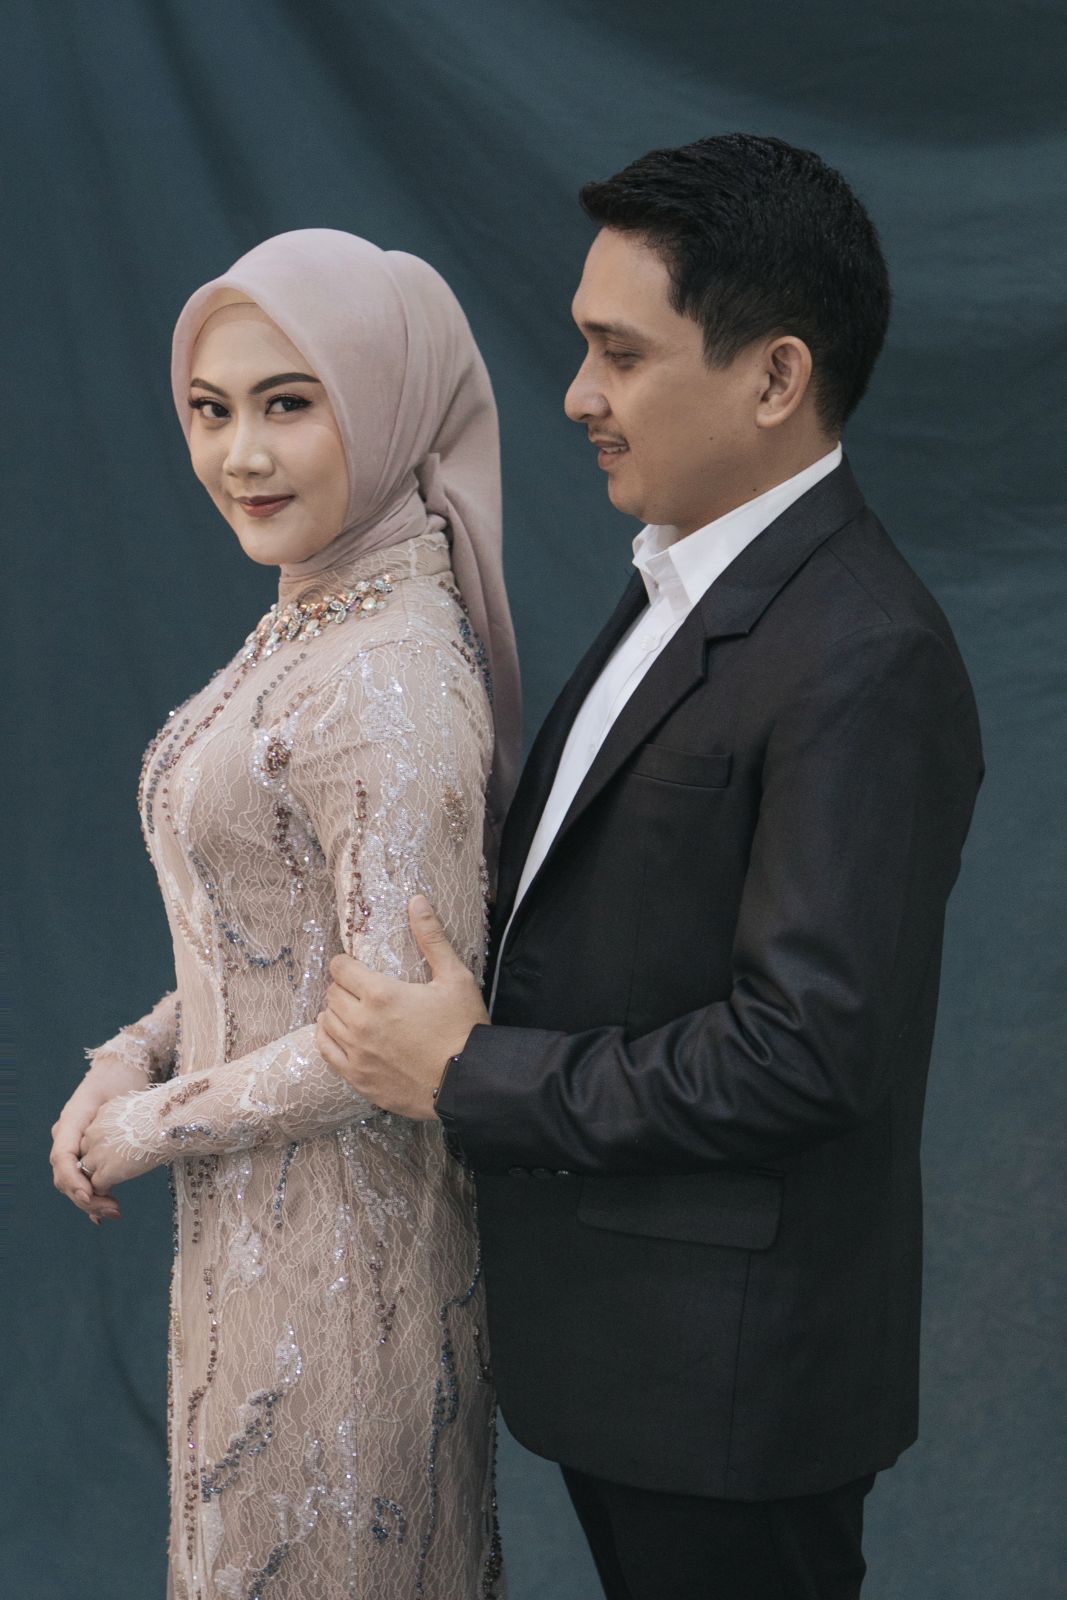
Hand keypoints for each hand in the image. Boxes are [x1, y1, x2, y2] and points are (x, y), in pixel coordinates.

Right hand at [50, 1053, 144, 1222]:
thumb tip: (107, 1153)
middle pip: (65, 1175)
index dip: (73, 1179)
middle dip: (86, 1197)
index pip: (62, 1157)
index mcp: (71, 1121)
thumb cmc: (123, 1078)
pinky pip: (83, 1177)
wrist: (124, 1068)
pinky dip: (92, 1195)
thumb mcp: (118, 1098)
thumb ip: (109, 1125)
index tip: (90, 1195)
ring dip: (91, 1200)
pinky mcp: (86, 1151)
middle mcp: (67, 1135)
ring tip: (114, 1211)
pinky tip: (102, 1214)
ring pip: (72, 1180)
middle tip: (113, 1210)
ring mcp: (74, 1144)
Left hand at [78, 1093, 159, 1193]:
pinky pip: (96, 1187)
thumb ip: (129, 1120)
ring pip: (86, 1172)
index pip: (93, 1136)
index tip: (116, 1156)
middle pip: (86, 1154)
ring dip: (98, 1182)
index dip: (103, 1149)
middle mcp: (93, 1133)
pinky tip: (117, 1197)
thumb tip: (138, 1129)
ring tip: (113, 1194)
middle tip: (111, 1179)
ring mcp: (97, 1153)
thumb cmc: (165, 1115)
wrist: (167, 1122)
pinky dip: (105, 1193)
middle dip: (97, 1166)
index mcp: (102, 1115)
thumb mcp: (139, 1109)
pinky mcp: (105, 1171)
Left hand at [316, 895, 488, 1119]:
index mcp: (381, 994)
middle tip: (359, 989)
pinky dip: (327, 1038)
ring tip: (351, 1010)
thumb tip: (416, 900)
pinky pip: (326, 1052)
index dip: (346, 963)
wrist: (470, 1083)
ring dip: (335, 1012)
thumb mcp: (455, 977)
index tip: (354, 966)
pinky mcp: (358, 1078)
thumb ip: (431, 938)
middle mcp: (361, 1023)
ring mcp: (356, 1053)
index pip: (341, 968)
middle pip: (332, 994)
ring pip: (326, 1022)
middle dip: (342, 987)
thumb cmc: (464, 1028)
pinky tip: (339, 1034)